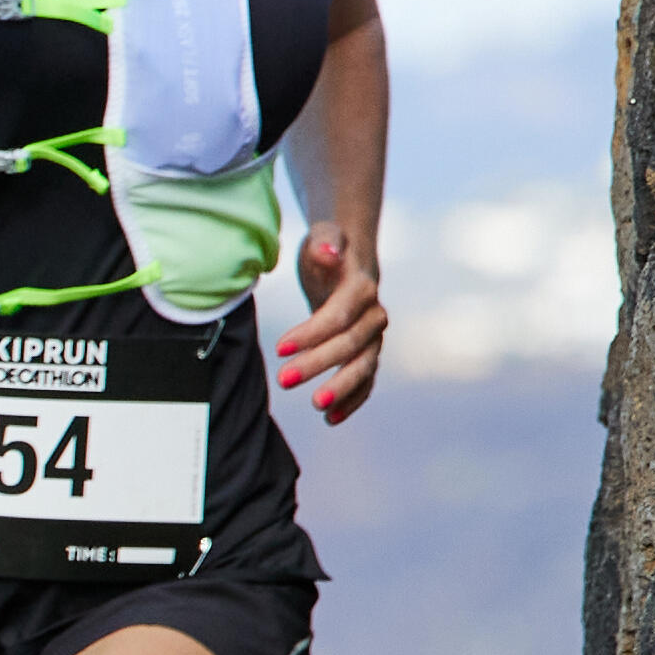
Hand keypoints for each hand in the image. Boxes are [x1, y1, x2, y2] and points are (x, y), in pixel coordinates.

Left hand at [277, 225, 385, 422]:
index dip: (312, 333)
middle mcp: (374, 315)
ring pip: (363, 366)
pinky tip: (331, 418)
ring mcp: (374, 337)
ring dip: (342, 388)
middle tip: (283, 380)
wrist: (349, 261)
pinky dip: (352, 400)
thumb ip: (326, 242)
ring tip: (316, 406)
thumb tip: (329, 252)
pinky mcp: (367, 352)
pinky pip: (366, 380)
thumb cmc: (329, 249)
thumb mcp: (324, 236)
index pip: (339, 315)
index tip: (279, 347)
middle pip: (350, 344)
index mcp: (362, 287)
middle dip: (318, 364)